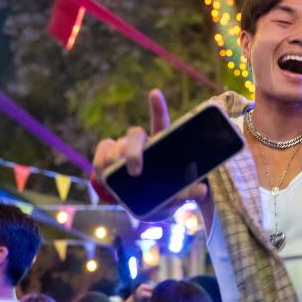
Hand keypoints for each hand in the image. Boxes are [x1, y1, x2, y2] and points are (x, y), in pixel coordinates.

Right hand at [92, 90, 207, 217]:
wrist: (142, 208)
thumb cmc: (163, 196)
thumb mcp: (176, 196)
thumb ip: (187, 192)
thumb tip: (202, 190)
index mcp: (162, 146)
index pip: (160, 123)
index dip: (157, 108)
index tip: (154, 94)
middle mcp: (143, 143)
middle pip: (135, 134)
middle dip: (133, 152)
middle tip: (135, 172)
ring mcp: (123, 148)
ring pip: (117, 146)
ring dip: (115, 162)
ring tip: (117, 178)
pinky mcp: (107, 155)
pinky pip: (101, 151)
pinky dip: (100, 163)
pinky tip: (104, 176)